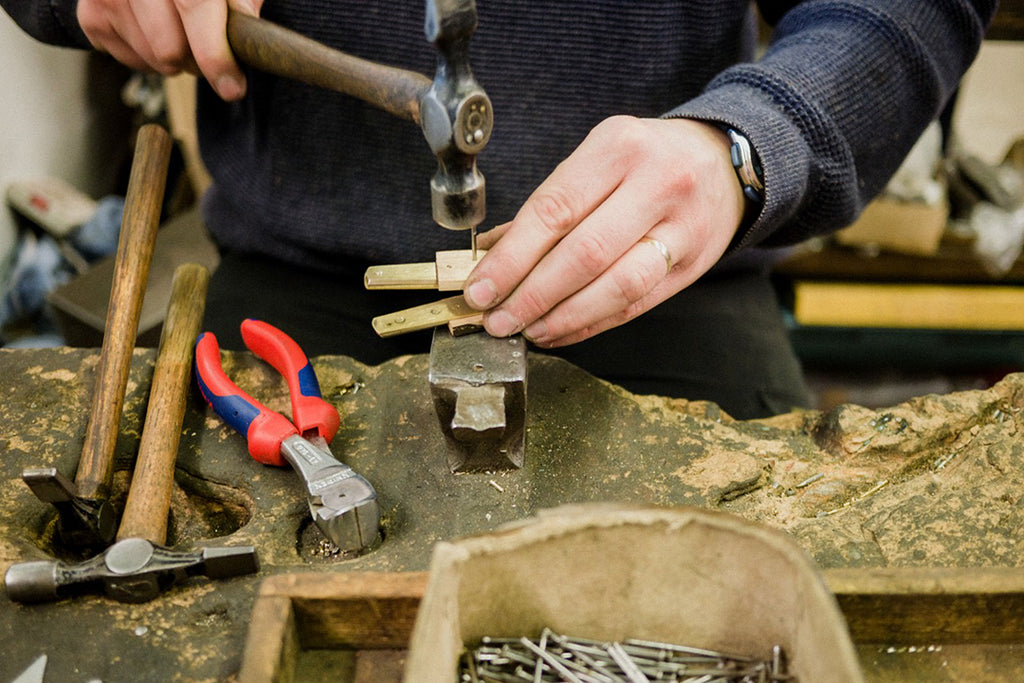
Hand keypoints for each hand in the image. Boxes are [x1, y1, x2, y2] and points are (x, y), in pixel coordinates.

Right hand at [76, 0, 260, 100]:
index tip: (232, 87)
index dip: (214, 54)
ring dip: (174, 61)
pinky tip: (155, 36)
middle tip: (205, 50)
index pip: (194, 5)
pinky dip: (151, 59)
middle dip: (197, 61)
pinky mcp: (91, 14)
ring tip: (179, 37)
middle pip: (170, 46)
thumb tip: (245, 24)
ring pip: (153, 59)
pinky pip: (131, 62)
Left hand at [463, 116, 747, 346]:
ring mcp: (681, 227)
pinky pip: (636, 304)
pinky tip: (561, 330)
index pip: (554, 209)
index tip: (481, 288)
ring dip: (564, 317)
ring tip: (528, 330)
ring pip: (616, 286)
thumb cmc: (646, 160)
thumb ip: (549, 205)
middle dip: (531, 295)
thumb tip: (492, 256)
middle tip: (498, 320)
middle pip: (584, 254)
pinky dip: (592, 323)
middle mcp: (656, 183)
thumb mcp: (597, 159)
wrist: (724, 162)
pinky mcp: (692, 264)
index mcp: (619, 147)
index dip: (512, 257)